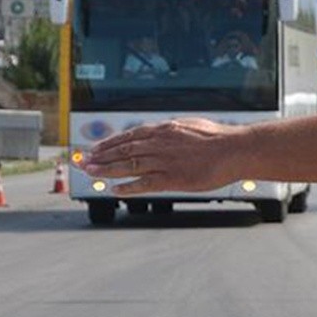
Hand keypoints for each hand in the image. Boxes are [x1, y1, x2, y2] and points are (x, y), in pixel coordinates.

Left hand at [80, 118, 243, 195]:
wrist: (234, 149)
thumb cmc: (218, 138)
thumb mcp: (190, 126)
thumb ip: (172, 132)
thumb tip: (162, 131)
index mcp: (164, 130)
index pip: (130, 136)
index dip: (110, 144)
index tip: (95, 149)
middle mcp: (160, 144)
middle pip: (124, 150)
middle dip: (101, 156)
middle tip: (83, 162)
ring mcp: (165, 161)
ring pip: (129, 165)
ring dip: (107, 170)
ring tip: (91, 173)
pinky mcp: (173, 178)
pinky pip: (145, 183)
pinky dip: (129, 186)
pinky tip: (115, 190)